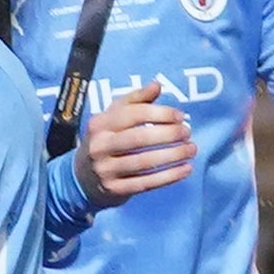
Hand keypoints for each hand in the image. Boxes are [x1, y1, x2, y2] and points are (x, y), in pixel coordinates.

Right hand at [75, 84, 194, 203]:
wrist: (83, 177)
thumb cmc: (107, 140)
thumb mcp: (113, 117)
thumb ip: (135, 101)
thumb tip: (157, 85)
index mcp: (99, 124)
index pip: (133, 114)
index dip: (160, 113)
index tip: (180, 116)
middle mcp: (99, 146)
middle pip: (139, 138)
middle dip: (169, 135)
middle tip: (187, 133)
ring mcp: (106, 169)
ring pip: (145, 162)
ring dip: (173, 156)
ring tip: (191, 150)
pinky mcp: (115, 189)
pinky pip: (146, 183)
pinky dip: (170, 177)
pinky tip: (186, 169)